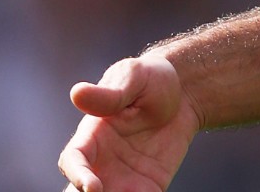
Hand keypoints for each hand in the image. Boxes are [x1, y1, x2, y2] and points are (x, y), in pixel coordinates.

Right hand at [58, 54, 200, 191]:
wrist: (186, 95)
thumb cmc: (152, 79)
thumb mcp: (134, 78)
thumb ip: (109, 94)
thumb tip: (76, 93)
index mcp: (92, 135)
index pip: (73, 160)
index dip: (77, 175)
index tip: (92, 187)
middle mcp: (103, 162)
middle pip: (82, 191)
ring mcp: (124, 177)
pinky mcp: (148, 186)